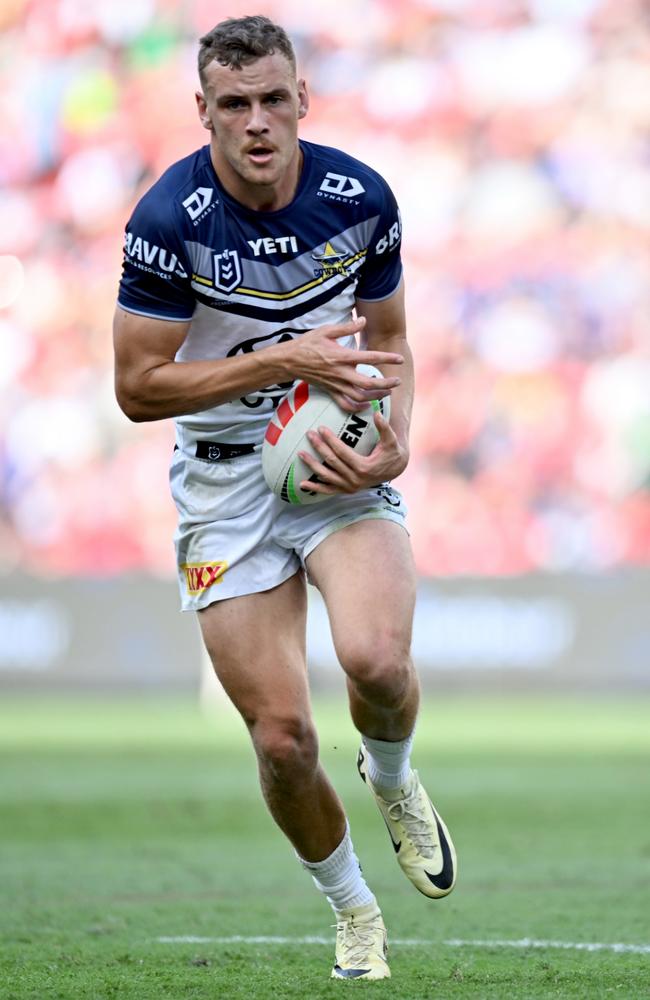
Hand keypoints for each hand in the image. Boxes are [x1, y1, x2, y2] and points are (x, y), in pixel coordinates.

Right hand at [287, 317, 403, 411]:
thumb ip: (347, 327)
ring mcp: (335, 385)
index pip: (370, 358)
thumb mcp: (326, 331)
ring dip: (376, 396)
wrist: (289, 361)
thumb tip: (363, 320)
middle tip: (398, 380)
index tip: (399, 359)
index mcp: (342, 356)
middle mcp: (341, 373)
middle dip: (386, 384)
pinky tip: (367, 405)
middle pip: (368, 383)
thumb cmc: (308, 343)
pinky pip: (346, 405)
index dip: (387, 358)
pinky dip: (358, 408)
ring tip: (387, 392)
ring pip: (360, 397)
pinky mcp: (330, 392)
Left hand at [298, 410, 408, 495]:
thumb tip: (377, 414)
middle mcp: (355, 479)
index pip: (342, 451)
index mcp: (364, 467)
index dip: (330, 439)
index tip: (321, 428)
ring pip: (326, 476)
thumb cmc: (391, 452)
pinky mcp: (346, 491)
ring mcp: (350, 487)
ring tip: (300, 454)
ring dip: (312, 465)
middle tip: (309, 434)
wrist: (394, 470)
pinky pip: (328, 490)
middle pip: (331, 462)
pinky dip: (315, 488)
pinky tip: (302, 484)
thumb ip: (384, 427)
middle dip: (318, 447)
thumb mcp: (391, 440)